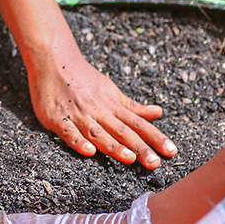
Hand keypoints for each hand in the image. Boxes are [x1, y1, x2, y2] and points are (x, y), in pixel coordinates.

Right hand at [30, 53, 175, 168]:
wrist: (54, 60)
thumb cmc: (83, 77)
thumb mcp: (111, 90)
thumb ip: (133, 106)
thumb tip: (158, 113)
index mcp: (113, 106)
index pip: (139, 124)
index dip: (155, 137)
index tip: (171, 151)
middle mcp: (99, 111)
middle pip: (123, 131)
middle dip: (140, 147)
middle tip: (155, 163)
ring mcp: (79, 115)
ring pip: (99, 133)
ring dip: (114, 146)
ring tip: (130, 159)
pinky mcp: (58, 118)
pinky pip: (69, 132)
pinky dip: (79, 142)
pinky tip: (89, 151)